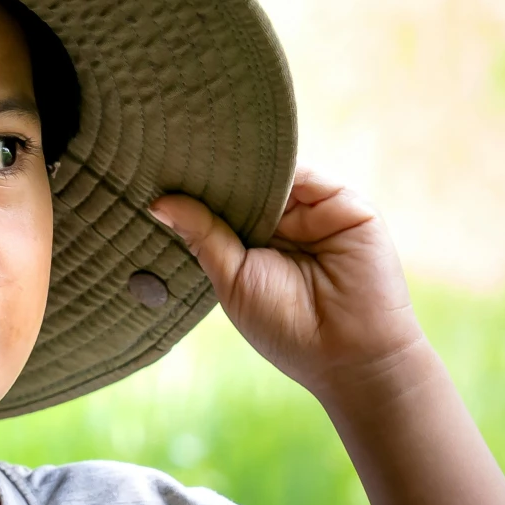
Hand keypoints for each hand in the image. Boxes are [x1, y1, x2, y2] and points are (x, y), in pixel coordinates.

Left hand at [152, 165, 425, 403]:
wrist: (349, 353)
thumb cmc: (285, 327)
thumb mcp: (233, 279)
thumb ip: (204, 236)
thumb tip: (158, 202)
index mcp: (256, 245)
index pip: (223, 206)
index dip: (196, 191)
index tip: (155, 171)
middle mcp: (286, 225)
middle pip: (247, 186)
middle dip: (216, 172)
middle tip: (171, 150)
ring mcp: (316, 213)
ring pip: (275, 175)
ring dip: (245, 168)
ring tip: (204, 153)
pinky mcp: (346, 206)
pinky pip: (308, 176)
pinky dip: (280, 168)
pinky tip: (250, 166)